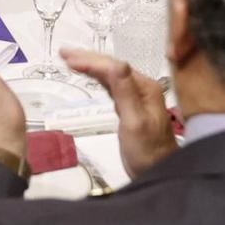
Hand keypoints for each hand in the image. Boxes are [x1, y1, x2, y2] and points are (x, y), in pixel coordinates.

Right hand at [60, 47, 177, 177]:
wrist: (161, 171)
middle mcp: (141, 87)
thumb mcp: (135, 122)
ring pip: (110, 75)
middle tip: (63, 52)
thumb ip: (125, 92)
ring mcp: (136, 97)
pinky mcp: (129, 108)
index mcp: (144, 87)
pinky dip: (97, 79)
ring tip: (70, 60)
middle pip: (111, 67)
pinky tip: (89, 76)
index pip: (113, 67)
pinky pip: (111, 86)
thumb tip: (116, 63)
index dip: (90, 61)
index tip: (67, 59)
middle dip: (87, 58)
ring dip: (91, 66)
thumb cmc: (148, 151)